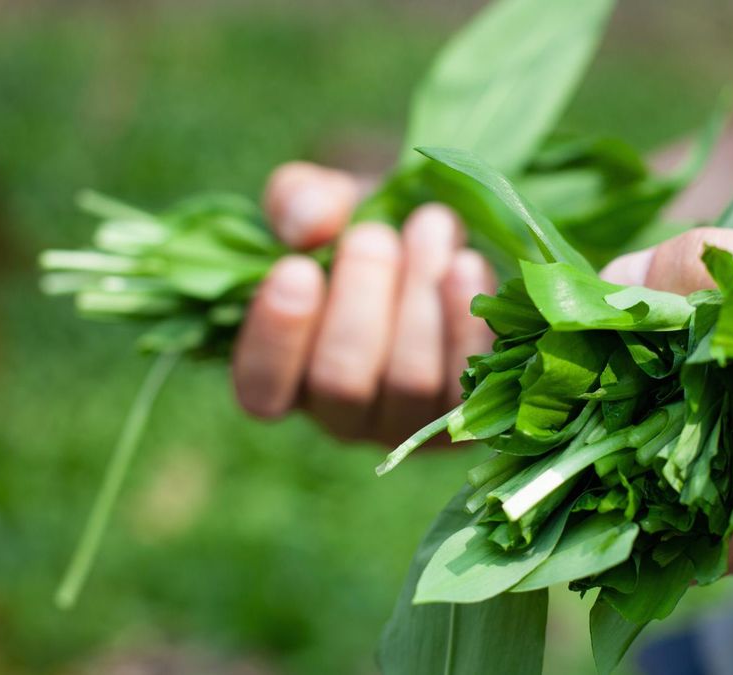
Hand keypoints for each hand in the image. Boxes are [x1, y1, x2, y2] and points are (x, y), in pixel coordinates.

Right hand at [232, 162, 494, 442]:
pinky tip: (466, 264)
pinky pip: (470, 380)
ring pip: (411, 382)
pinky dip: (469, 322)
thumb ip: (298, 201)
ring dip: (420, 300)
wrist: (438, 238)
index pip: (262, 389)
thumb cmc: (359, 224)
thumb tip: (312, 222)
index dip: (277, 337)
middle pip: (342, 382)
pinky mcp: (471, 410)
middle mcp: (342, 415)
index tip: (296, 268)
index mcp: (285, 376)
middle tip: (374, 234)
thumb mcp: (320, 201)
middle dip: (360, 300)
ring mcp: (410, 422)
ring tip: (430, 227)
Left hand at [605, 228, 732, 580]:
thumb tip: (613, 280)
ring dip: (667, 435)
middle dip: (624, 433)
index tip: (566, 388)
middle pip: (666, 509)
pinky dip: (711, 445)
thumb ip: (715, 272)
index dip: (594, 445)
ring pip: (701, 502)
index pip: (649, 507)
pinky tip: (701, 389)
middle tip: (600, 363)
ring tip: (643, 365)